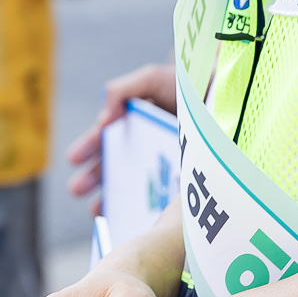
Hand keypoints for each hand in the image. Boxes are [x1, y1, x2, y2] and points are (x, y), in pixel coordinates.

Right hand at [67, 62, 178, 204]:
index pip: (103, 139)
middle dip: (90, 178)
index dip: (87, 147)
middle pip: (110, 165)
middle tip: (75, 189)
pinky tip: (135, 216)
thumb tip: (101, 120)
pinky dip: (145, 207)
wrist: (223, 96)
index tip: (73, 158)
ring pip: (130, 185)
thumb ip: (121, 92)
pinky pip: (159, 196)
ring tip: (96, 210)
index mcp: (130, 124)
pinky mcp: (179, 180)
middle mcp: (141, 147)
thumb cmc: (184, 85)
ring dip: (110, 197)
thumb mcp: (150, 80)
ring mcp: (160, 165)